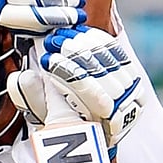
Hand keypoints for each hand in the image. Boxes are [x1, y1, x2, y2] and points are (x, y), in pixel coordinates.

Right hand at [7, 26, 144, 147]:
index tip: (49, 60)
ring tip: (64, 37)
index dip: (72, 76)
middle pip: (106, 78)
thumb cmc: (65, 123)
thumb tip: (27, 77)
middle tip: (55, 42)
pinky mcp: (134, 78)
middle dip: (77, 57)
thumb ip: (36, 99)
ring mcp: (134, 93)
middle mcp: (129, 112)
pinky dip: (100, 42)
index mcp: (110, 128)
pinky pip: (119, 55)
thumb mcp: (47, 117)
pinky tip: (82, 33)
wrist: (91, 127)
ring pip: (113, 64)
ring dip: (86, 46)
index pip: (97, 98)